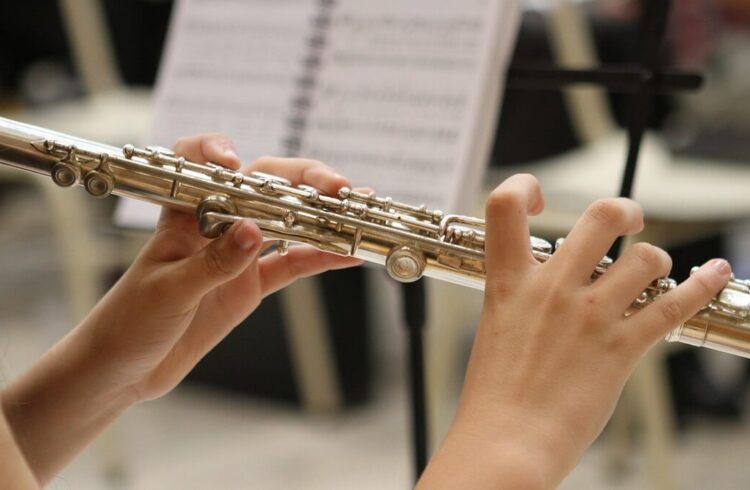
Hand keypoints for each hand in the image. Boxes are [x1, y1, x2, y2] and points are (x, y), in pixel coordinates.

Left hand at [81, 134, 360, 401]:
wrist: (124, 369)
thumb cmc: (129, 322)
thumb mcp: (168, 292)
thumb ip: (212, 263)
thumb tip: (253, 232)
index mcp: (183, 217)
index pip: (199, 166)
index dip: (217, 154)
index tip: (235, 162)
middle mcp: (215, 226)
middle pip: (263, 187)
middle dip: (302, 181)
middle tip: (336, 189)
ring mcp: (237, 254)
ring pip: (286, 223)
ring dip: (321, 217)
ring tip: (355, 213)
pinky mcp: (250, 284)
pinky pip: (292, 265)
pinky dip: (319, 258)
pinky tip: (347, 254)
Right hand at [419, 174, 730, 488]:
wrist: (506, 441)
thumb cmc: (495, 394)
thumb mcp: (497, 328)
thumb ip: (523, 298)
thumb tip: (552, 284)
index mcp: (509, 281)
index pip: (504, 204)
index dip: (524, 187)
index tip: (540, 199)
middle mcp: (552, 288)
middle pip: (601, 216)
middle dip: (623, 210)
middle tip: (627, 219)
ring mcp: (589, 316)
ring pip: (645, 258)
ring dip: (655, 261)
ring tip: (650, 273)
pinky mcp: (620, 348)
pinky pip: (672, 304)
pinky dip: (701, 284)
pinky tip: (712, 272)